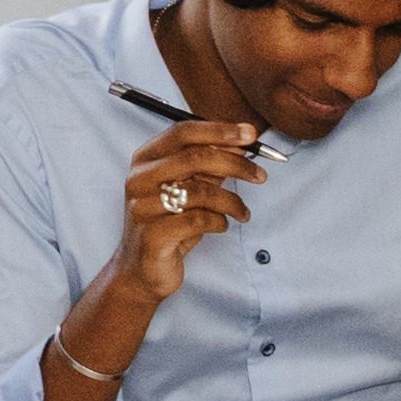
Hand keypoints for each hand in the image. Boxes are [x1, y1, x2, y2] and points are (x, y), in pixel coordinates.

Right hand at [107, 118, 268, 309]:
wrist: (141, 270)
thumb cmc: (168, 224)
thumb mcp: (188, 188)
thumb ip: (209, 165)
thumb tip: (241, 143)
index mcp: (146, 159)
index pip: (183, 132)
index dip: (219, 130)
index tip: (250, 134)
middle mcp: (140, 178)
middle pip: (195, 157)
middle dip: (235, 164)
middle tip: (260, 175)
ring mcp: (143, 207)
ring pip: (201, 191)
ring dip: (232, 201)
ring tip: (243, 213)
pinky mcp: (153, 235)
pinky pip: (199, 221)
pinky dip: (220, 222)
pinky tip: (223, 225)